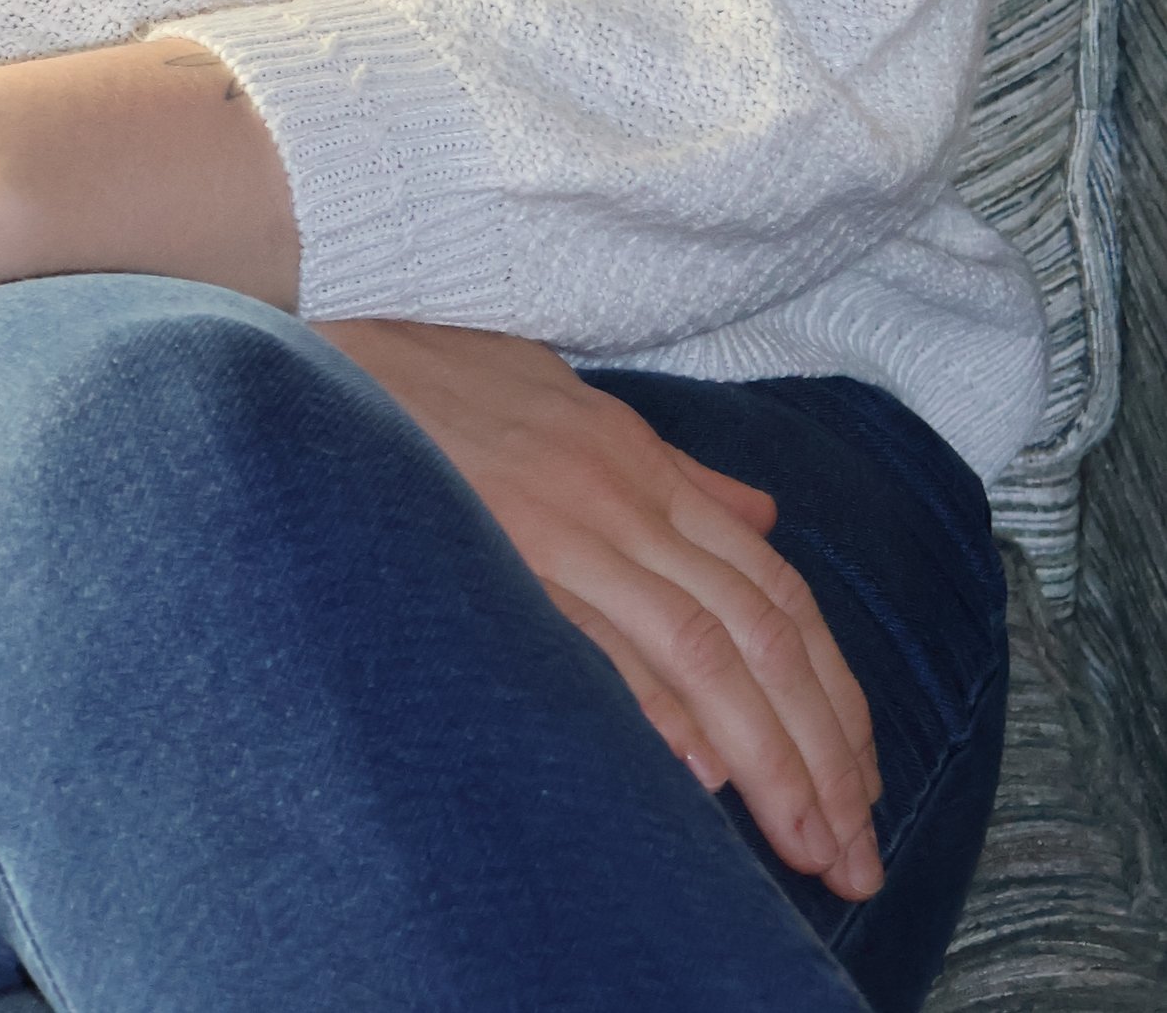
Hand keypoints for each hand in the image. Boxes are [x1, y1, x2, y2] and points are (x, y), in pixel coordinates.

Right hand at [319, 318, 882, 901]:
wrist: (332, 335)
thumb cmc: (442, 374)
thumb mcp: (574, 400)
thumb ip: (674, 472)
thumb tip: (760, 520)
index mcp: (643, 464)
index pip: (774, 591)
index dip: (833, 693)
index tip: (860, 784)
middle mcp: (620, 496)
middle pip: (758, 635)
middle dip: (822, 753)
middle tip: (856, 856)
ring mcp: (562, 524)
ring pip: (704, 649)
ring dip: (771, 758)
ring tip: (808, 845)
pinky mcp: (498, 549)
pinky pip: (596, 638)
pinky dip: (655, 708)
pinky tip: (698, 778)